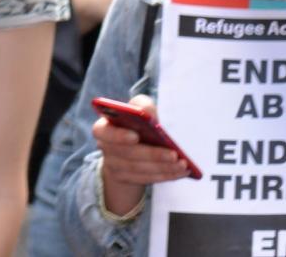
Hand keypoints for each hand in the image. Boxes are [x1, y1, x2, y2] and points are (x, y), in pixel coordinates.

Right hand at [94, 97, 190, 216]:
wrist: (131, 146)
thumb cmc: (136, 122)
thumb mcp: (137, 109)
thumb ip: (141, 106)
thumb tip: (147, 114)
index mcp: (103, 127)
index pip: (102, 132)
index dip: (118, 136)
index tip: (136, 136)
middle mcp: (105, 147)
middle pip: (127, 154)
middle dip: (153, 155)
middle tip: (174, 155)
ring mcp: (113, 166)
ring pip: (139, 169)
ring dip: (163, 167)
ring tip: (182, 164)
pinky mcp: (125, 179)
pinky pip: (146, 178)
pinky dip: (165, 175)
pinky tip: (180, 171)